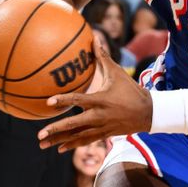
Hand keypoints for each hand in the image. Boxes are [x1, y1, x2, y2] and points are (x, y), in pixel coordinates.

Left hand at [37, 35, 152, 152]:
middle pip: (74, 124)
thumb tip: (94, 38)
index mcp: (101, 100)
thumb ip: (103, 57)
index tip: (48, 102)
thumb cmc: (130, 89)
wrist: (147, 112)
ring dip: (59, 141)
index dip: (63, 101)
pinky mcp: (104, 134)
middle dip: (56, 129)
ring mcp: (101, 127)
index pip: (78, 100)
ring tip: (43, 144)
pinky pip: (85, 141)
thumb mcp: (117, 72)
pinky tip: (60, 148)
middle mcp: (99, 116)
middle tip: (40, 134)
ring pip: (77, 136)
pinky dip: (72, 145)